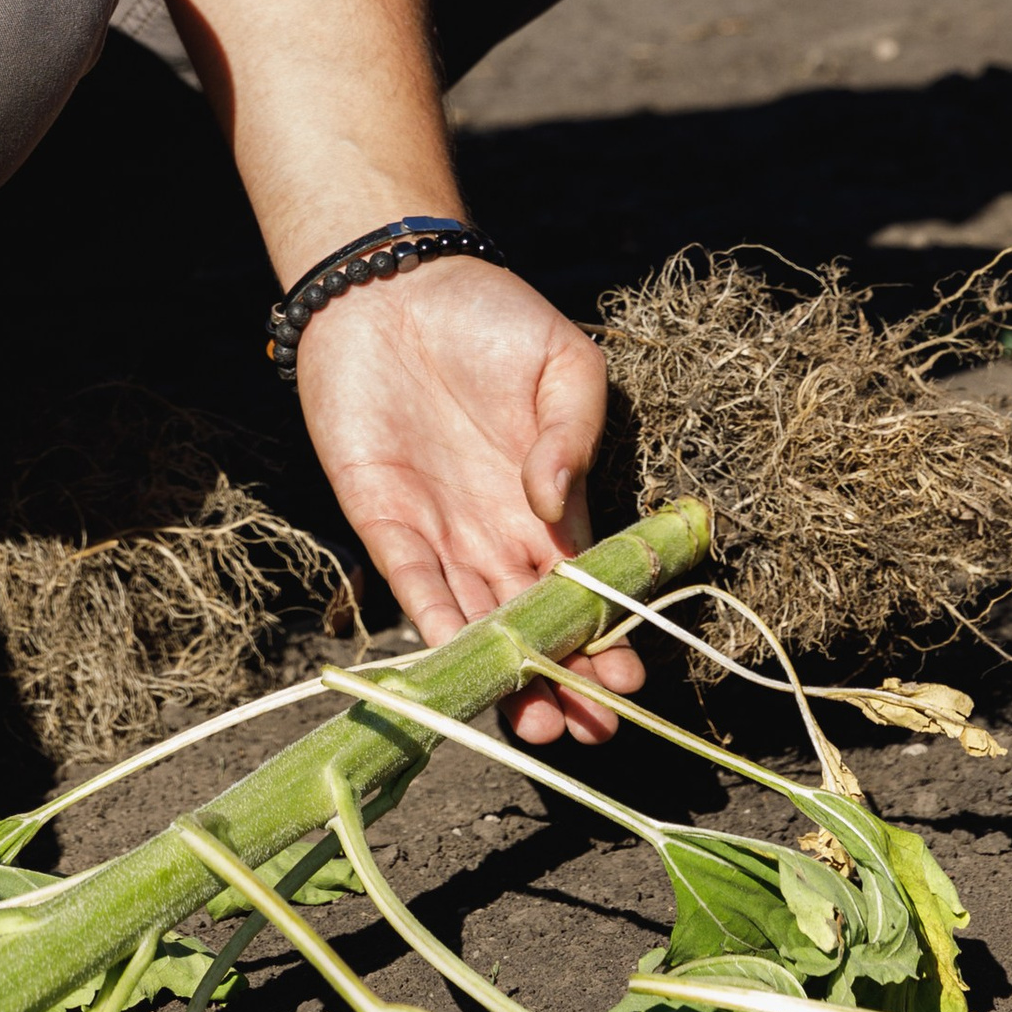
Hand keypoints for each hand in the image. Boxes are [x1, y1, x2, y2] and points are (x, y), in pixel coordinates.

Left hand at [294, 256, 641, 745]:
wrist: (394, 285)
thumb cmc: (491, 316)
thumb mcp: (563, 363)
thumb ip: (575, 434)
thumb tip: (557, 503)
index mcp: (552, 505)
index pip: (585, 591)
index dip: (605, 638)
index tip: (628, 680)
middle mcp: (499, 533)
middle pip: (534, 627)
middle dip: (563, 681)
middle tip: (588, 726)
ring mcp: (442, 531)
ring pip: (477, 625)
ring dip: (504, 677)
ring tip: (538, 725)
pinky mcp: (383, 519)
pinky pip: (411, 585)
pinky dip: (433, 626)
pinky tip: (459, 664)